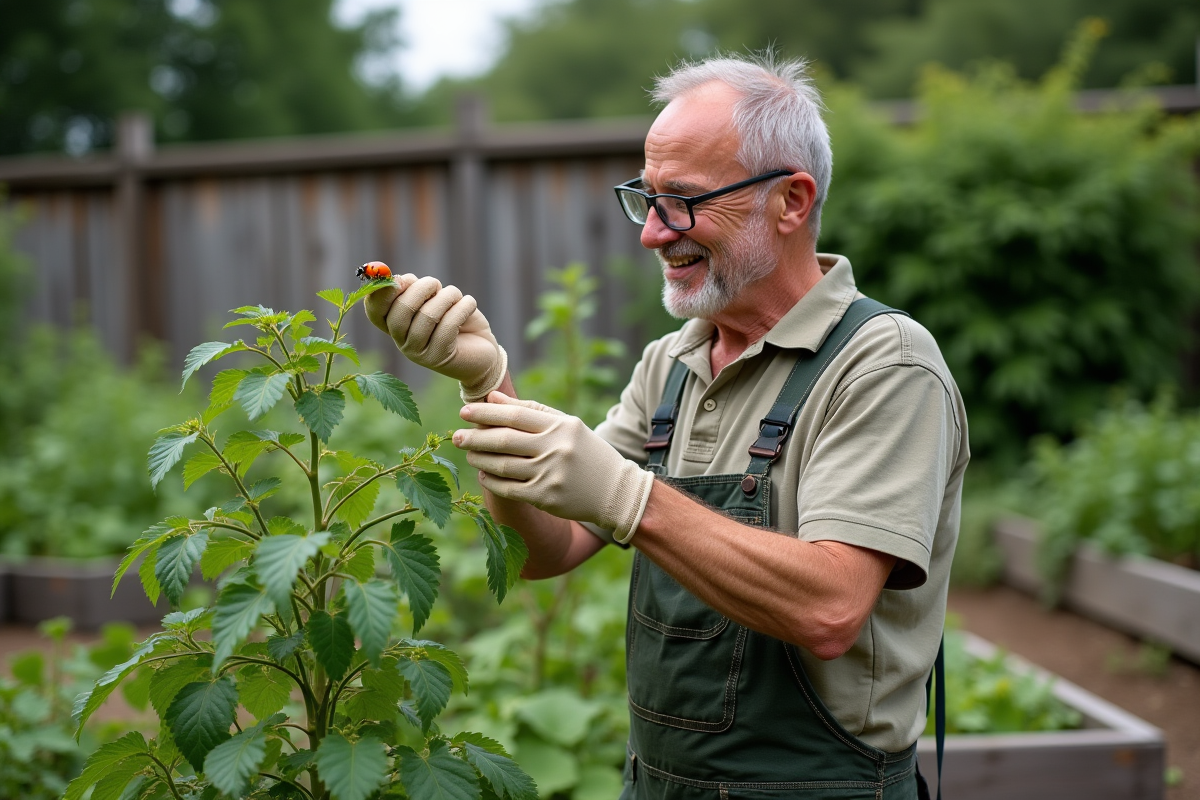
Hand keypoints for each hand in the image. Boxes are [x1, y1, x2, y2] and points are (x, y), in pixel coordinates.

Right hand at [364, 274, 506, 401]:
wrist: (483, 352)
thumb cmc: (455, 320)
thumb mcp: (433, 300)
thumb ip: (414, 290)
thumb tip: (397, 278)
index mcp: (393, 325)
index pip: (373, 310)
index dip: (382, 291)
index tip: (401, 278)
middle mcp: (401, 341)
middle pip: (401, 310)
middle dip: (421, 289)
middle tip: (435, 284)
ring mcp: (418, 353)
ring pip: (428, 315)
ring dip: (447, 296)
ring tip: (457, 296)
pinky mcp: (439, 358)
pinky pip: (448, 325)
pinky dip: (462, 307)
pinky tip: (469, 304)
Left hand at [454, 393, 654, 541]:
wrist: (616, 491)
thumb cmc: (588, 453)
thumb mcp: (567, 426)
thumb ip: (532, 410)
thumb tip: (493, 397)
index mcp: (561, 426)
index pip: (515, 414)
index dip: (486, 413)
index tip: (465, 411)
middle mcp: (555, 449)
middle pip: (504, 440)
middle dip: (475, 436)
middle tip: (456, 434)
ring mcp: (550, 474)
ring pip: (503, 465)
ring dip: (480, 458)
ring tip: (468, 452)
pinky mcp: (546, 497)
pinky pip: (509, 489)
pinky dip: (492, 481)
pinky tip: (483, 474)